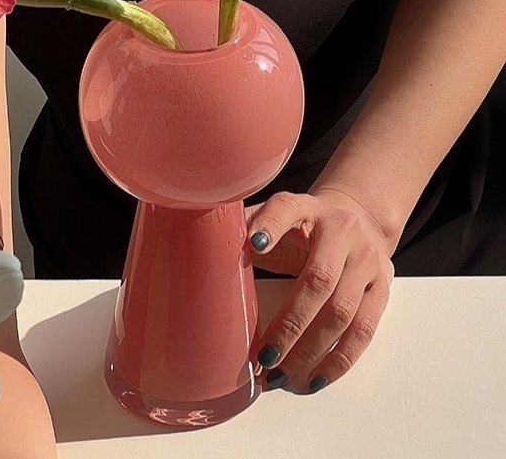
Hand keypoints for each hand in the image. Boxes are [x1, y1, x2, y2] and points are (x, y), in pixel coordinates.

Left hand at [245, 188, 394, 394]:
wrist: (357, 219)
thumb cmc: (302, 226)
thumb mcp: (275, 217)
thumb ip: (246, 227)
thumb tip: (204, 245)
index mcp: (307, 207)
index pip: (286, 210)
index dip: (270, 226)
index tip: (254, 245)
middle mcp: (343, 230)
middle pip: (320, 279)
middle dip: (291, 322)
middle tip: (265, 354)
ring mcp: (367, 261)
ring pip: (343, 312)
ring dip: (311, 350)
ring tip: (280, 375)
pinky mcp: (382, 288)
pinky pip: (364, 331)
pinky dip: (339, 360)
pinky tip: (313, 379)